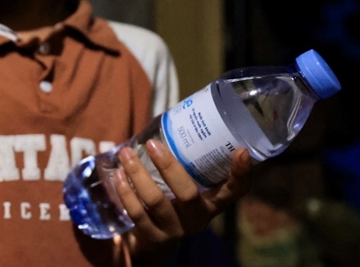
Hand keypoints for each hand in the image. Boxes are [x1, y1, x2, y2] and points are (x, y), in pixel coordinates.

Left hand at [116, 140, 251, 265]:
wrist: (156, 242)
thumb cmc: (174, 201)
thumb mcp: (186, 186)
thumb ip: (187, 161)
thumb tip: (174, 117)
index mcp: (213, 203)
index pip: (234, 191)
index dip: (241, 174)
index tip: (241, 151)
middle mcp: (198, 218)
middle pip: (187, 194)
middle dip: (168, 166)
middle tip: (152, 144)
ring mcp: (175, 230)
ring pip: (155, 201)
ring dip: (138, 174)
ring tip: (126, 154)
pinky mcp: (153, 237)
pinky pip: (137, 213)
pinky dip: (125, 192)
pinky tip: (118, 175)